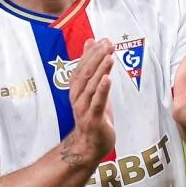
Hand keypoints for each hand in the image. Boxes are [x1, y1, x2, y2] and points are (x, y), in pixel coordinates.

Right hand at [62, 38, 115, 165]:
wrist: (89, 145)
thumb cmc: (92, 115)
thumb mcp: (93, 88)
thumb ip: (91, 66)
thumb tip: (91, 42)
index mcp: (77, 89)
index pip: (81, 68)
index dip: (90, 54)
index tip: (101, 41)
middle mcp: (78, 97)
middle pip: (86, 75)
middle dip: (96, 58)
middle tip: (107, 44)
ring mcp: (84, 109)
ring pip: (92, 87)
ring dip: (100, 71)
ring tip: (108, 56)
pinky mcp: (94, 119)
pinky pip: (97, 103)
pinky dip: (102, 91)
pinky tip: (108, 79)